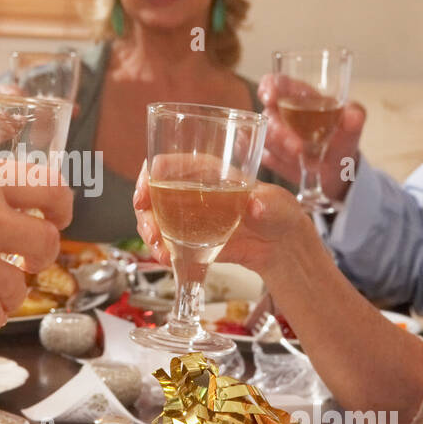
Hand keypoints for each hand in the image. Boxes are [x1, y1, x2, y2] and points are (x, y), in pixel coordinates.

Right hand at [133, 162, 311, 274]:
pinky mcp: (188, 239)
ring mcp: (186, 215)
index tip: (145, 194)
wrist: (278, 244)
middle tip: (152, 232)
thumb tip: (253, 206)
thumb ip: (266, 202)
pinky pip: (166, 241)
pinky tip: (168, 260)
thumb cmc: (277, 210)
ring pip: (154, 219)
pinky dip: (162, 251)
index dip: (150, 176)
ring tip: (162, 253)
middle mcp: (190, 189)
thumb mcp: (276, 202)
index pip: (168, 164)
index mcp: (207, 170)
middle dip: (144, 212)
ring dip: (150, 235)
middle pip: (153, 193)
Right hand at [258, 74, 365, 201]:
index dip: (268, 87)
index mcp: (298, 95)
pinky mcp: (268, 154)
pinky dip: (270, 161)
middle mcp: (280, 112)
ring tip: (305, 160)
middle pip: (267, 115)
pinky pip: (259, 156)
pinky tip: (286, 165)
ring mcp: (271, 134)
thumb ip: (355, 118)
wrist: (338, 168)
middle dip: (280, 133)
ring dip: (280, 150)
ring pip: (263, 138)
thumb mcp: (353, 126)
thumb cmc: (342, 137)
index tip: (270, 99)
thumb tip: (354, 116)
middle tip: (298, 149)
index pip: (275, 82)